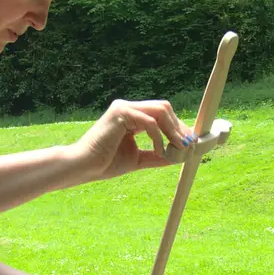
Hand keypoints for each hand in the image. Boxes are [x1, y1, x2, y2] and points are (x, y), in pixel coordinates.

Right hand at [72, 100, 193, 180]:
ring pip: (160, 111)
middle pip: (164, 108)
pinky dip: (158, 137)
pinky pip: (149, 122)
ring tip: (179, 148)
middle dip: (179, 127)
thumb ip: (156, 155)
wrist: (84, 167)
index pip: (161, 114)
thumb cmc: (105, 163)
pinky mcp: (120, 112)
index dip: (177, 127)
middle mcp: (128, 108)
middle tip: (188, 145)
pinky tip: (160, 151)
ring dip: (173, 130)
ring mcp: (124, 108)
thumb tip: (178, 156)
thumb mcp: (138, 159)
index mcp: (131, 116)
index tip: (189, 144)